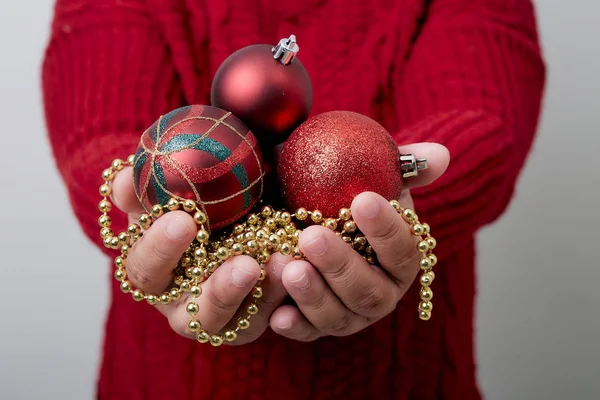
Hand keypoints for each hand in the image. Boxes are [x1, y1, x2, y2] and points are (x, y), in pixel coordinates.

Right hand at [111, 169, 290, 344]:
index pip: (143, 268)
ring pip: (229, 323)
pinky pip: (261, 320)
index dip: (159, 248)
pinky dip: (279, 296)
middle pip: (190, 314)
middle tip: (247, 264)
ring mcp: (214, 317)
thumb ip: (147, 183)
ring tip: (281, 265)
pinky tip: (294, 267)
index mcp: (151, 270)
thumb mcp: (170, 188)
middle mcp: (178, 302)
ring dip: (260, 298)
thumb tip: (124, 179)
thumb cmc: (193, 204)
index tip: (185, 219)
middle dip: (219, 290)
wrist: (231, 216)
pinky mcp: (245, 323)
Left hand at [269, 143, 449, 340]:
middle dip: (341, 265)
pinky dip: (295, 326)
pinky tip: (277, 316)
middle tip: (312, 236)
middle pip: (370, 290)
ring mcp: (350, 314)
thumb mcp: (370, 174)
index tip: (362, 200)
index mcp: (400, 259)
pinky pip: (308, 333)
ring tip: (290, 268)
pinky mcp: (317, 326)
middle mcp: (381, 292)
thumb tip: (439, 156)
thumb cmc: (342, 195)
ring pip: (340, 315)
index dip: (386, 229)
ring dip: (315, 295)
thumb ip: (403, 165)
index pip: (403, 250)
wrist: (307, 218)